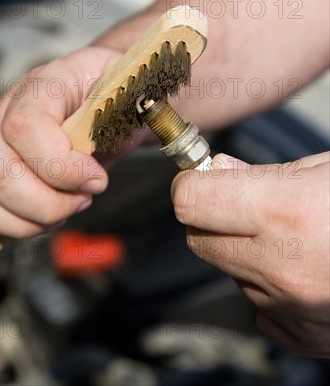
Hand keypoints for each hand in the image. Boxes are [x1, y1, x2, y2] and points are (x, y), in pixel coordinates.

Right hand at [0, 46, 131, 244]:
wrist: (105, 97)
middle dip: (47, 203)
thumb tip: (146, 112)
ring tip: (61, 210)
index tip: (97, 180)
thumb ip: (138, 102)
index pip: (24, 128)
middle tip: (84, 199)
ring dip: (23, 220)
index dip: (60, 166)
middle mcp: (7, 110)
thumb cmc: (119, 96)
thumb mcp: (137, 89)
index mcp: (45, 85)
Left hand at [171, 151, 329, 357]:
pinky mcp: (307, 338)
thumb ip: (263, 174)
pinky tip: (306, 271)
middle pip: (199, 239)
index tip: (200, 178)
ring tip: (294, 237)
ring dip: (246, 253)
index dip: (192, 184)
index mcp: (285, 211)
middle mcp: (283, 266)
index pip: (191, 201)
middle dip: (213, 218)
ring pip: (231, 274)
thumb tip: (215, 171)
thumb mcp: (326, 169)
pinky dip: (270, 289)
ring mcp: (294, 309)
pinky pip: (261, 309)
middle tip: (243, 204)